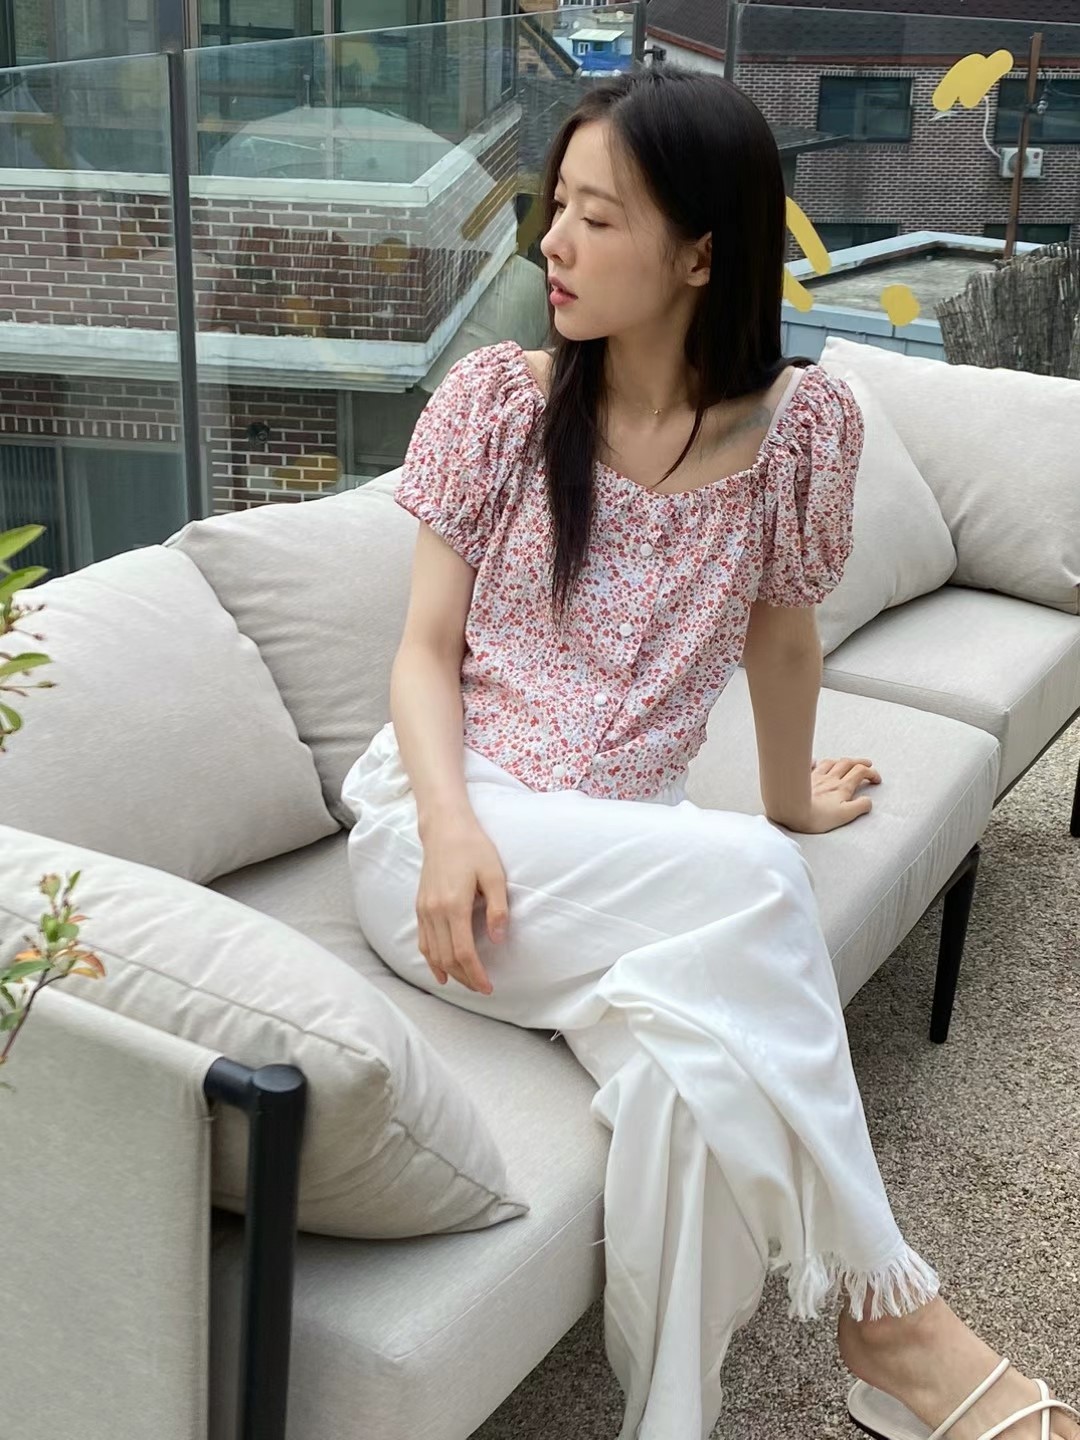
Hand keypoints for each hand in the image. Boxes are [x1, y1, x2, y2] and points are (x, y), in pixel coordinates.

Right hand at [415, 815, 508, 993]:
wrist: (445, 829)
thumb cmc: (474, 849)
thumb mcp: (494, 875)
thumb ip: (498, 909)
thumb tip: (498, 940)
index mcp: (454, 905)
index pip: (463, 952)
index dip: (476, 974)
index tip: (488, 987)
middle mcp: (434, 911)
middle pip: (446, 958)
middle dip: (464, 978)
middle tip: (481, 988)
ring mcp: (424, 909)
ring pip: (432, 953)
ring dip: (449, 972)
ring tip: (466, 982)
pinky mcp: (420, 906)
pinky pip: (423, 941)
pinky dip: (430, 960)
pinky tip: (440, 971)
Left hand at [796, 756, 881, 833]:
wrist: (791, 811)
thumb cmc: (816, 817)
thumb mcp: (844, 815)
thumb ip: (860, 807)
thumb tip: (868, 801)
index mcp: (842, 787)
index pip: (861, 773)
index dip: (872, 773)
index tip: (876, 780)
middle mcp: (830, 778)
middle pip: (848, 763)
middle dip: (860, 762)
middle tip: (867, 764)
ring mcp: (815, 776)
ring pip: (831, 762)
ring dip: (841, 761)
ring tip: (846, 762)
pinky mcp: (802, 778)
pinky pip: (810, 765)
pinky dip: (816, 762)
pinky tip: (815, 762)